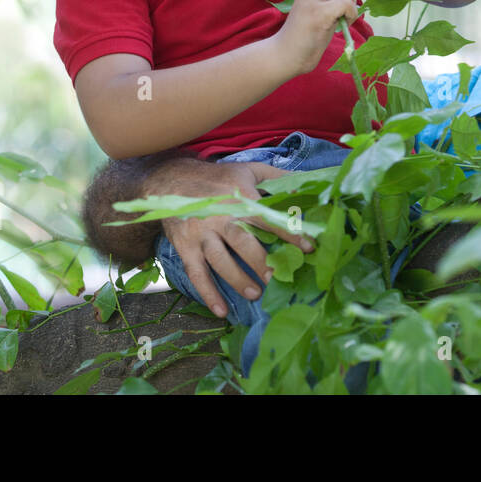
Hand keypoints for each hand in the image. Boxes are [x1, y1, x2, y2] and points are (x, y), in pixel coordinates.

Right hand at [144, 159, 313, 318]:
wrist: (171, 179)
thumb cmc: (217, 177)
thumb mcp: (248, 170)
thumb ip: (277, 178)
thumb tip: (305, 185)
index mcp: (239, 198)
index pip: (268, 218)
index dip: (290, 232)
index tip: (309, 247)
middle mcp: (219, 217)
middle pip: (243, 242)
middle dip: (261, 262)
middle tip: (277, 277)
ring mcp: (201, 234)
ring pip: (220, 260)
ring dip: (237, 279)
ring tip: (255, 294)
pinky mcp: (185, 247)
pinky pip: (197, 274)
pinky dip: (208, 294)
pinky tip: (221, 311)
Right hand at [271, 0, 359, 74]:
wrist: (286, 54)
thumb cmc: (305, 36)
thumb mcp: (319, 10)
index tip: (344, 2)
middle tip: (346, 12)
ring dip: (352, 6)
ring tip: (344, 19)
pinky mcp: (319, 13)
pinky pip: (347, 4)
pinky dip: (352, 15)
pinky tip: (344, 25)